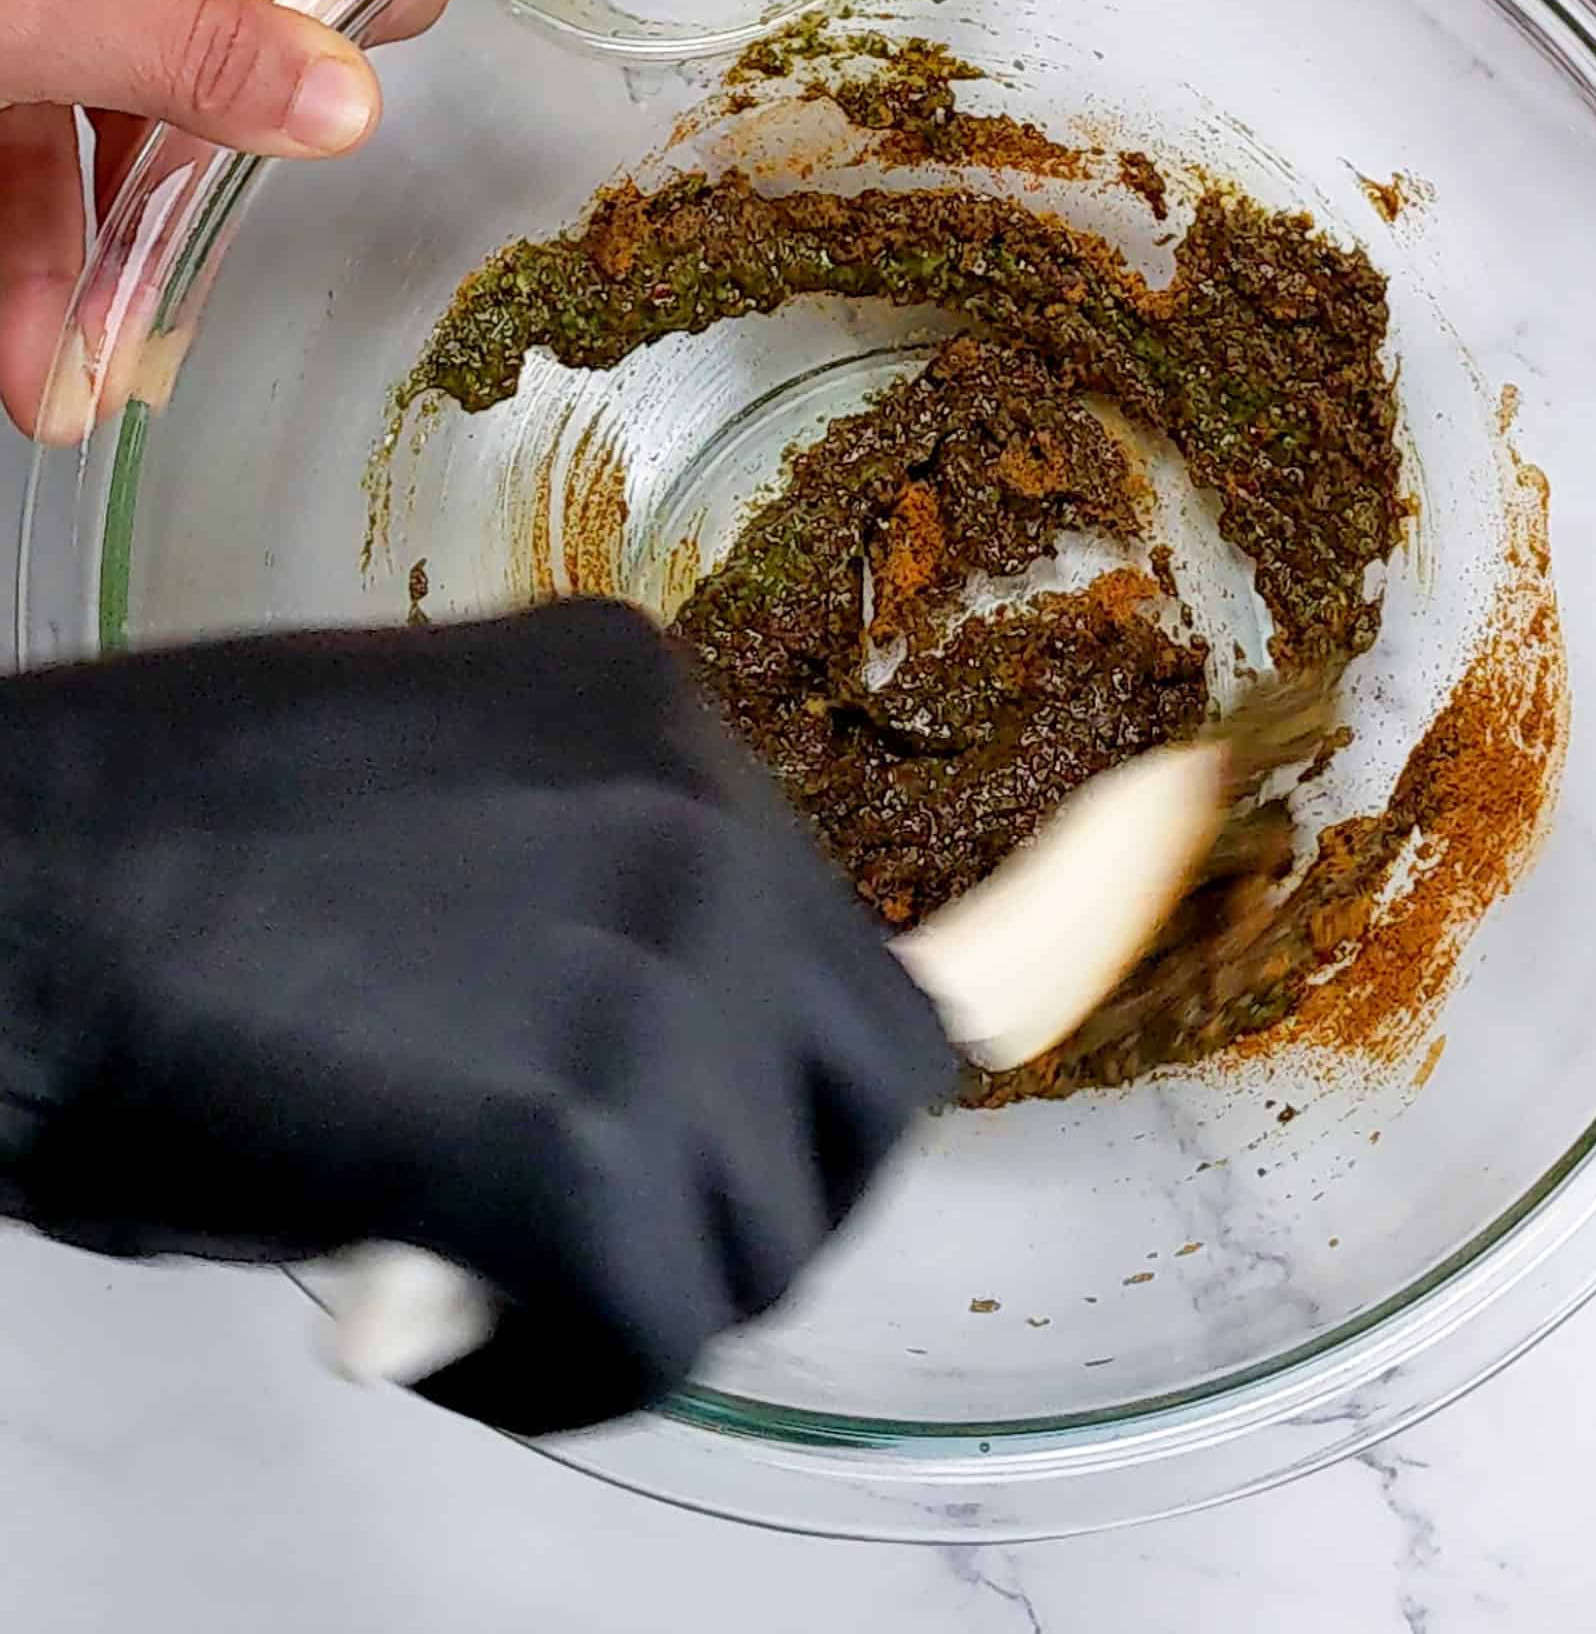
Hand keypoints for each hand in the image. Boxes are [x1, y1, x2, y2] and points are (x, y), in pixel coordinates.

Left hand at [0, 0, 581, 434]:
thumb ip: (194, 52)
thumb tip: (344, 107)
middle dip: (353, 21)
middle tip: (360, 89)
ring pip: (197, 76)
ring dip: (155, 224)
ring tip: (103, 347)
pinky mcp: (21, 37)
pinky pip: (83, 149)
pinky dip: (64, 259)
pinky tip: (37, 362)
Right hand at [0, 600, 955, 1434]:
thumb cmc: (145, 867)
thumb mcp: (426, 802)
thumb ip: (580, 897)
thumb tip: (672, 1061)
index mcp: (645, 714)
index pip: (850, 909)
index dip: (932, 998)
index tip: (962, 1007)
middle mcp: (690, 812)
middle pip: (882, 1063)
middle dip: (783, 1173)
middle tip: (654, 1231)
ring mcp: (650, 963)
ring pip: (780, 1209)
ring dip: (670, 1279)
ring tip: (523, 1291)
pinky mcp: (572, 1128)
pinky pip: (661, 1317)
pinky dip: (577, 1368)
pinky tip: (464, 1343)